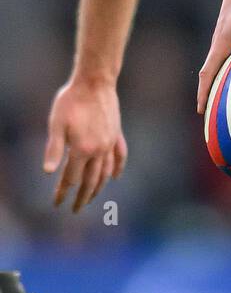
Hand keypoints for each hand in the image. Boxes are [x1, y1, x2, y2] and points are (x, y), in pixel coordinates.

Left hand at [44, 77, 127, 212]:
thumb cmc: (71, 101)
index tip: (56, 204)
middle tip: (75, 209)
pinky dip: (118, 169)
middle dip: (82, 198)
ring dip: (98, 188)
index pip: (71, 178)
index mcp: (82, 150)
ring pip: (106, 173)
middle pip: (91, 181)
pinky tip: (115, 177)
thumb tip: (48, 172)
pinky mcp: (116, 135)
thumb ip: (54, 149)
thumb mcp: (56, 124)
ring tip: (91, 198)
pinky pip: (120, 157)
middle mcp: (99, 151)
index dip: (62, 192)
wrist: (95, 82)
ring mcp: (110, 143)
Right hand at [196, 0, 230, 113]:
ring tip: (225, 99)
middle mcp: (219, 44)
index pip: (207, 74)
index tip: (201, 111)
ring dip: (219, 82)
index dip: (203, 93)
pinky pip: (227, 57)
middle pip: (210, 74)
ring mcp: (225, 39)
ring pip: (219, 66)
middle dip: (209, 94)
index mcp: (221, 45)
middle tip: (211, 114)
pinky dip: (229, 70)